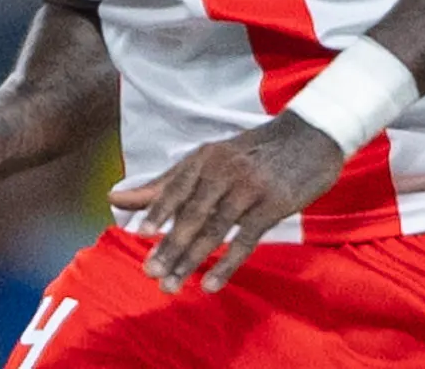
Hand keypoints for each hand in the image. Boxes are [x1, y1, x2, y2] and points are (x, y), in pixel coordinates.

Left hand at [107, 112, 344, 293]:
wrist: (310, 138)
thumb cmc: (253, 153)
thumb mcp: (210, 159)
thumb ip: (165, 183)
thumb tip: (115, 198)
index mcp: (205, 158)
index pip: (176, 186)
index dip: (158, 210)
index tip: (139, 234)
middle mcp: (224, 170)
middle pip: (191, 213)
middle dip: (169, 245)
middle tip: (150, 272)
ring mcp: (249, 188)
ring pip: (214, 229)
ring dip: (191, 260)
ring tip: (171, 284)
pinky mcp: (272, 205)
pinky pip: (245, 239)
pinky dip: (227, 263)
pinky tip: (212, 283)